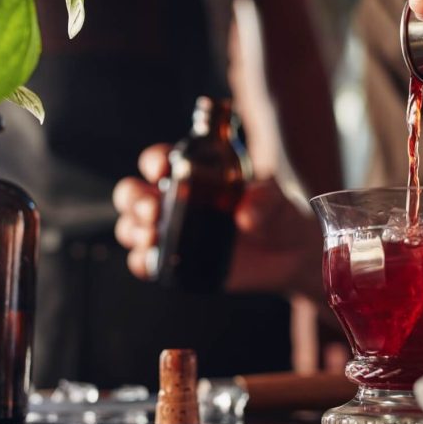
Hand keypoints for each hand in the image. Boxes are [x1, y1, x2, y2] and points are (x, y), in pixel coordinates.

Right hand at [112, 144, 323, 297]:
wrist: (290, 254)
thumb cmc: (280, 215)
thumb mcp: (278, 201)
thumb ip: (266, 200)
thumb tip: (247, 211)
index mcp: (193, 174)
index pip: (159, 161)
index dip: (153, 161)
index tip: (162, 168)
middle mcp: (175, 201)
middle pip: (133, 193)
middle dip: (134, 198)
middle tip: (152, 209)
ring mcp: (173, 233)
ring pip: (132, 227)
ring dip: (133, 229)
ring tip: (152, 234)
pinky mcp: (177, 263)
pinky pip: (146, 263)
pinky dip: (142, 262)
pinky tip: (152, 261)